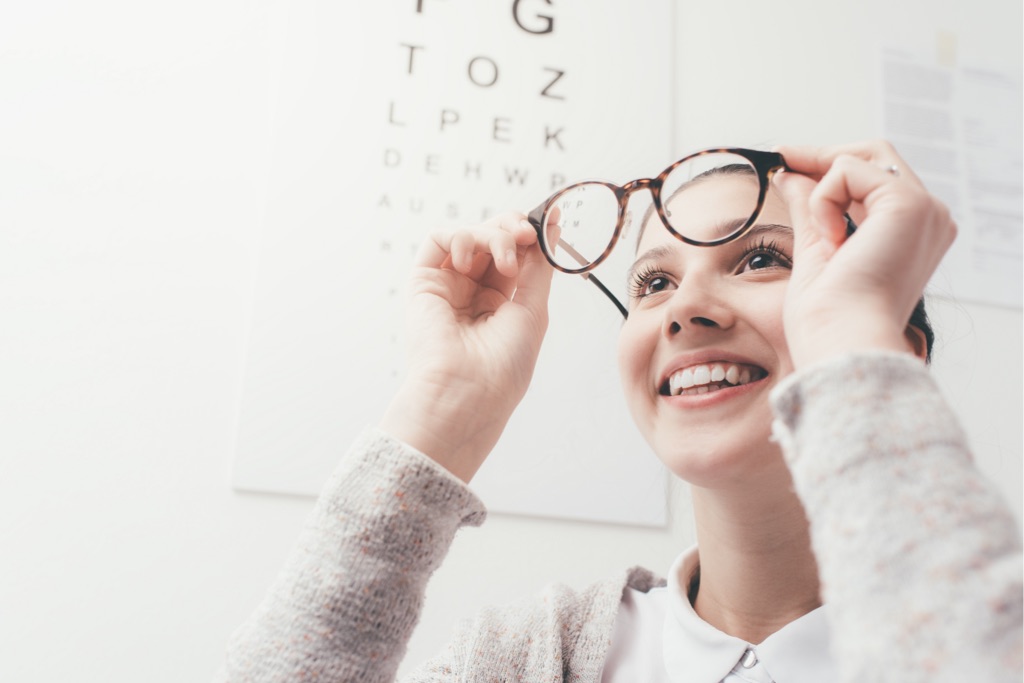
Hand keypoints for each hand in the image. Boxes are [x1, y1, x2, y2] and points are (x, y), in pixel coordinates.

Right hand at [379, 212, 553, 481]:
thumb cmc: (503, 365)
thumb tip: (552, 224)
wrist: (466, 392)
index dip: (530, 236)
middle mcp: (473, 293)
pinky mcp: (423, 282)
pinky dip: (458, 238)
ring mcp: (448, 286)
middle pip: (492, 239)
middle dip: (512, 228)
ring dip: (491, 236)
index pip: (516, 255)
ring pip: (469, 236)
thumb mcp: (533, 308)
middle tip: (526, 235)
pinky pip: (438, 240)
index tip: (547, 222)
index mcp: (501, 303)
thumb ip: (539, 265)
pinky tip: (468, 260)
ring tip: (505, 262)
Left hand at [772, 140, 955, 368]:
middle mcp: (929, 218)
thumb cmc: (829, 317)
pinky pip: (848, 171)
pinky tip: (832, 242)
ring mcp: (924, 209)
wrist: (842, 341)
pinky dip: (824, 201)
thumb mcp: (816, 250)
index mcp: (913, 234)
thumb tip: (790, 174)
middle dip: (823, 156)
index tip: (786, 159)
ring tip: (823, 240)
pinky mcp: (909, 204)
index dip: (830, 166)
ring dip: (822, 192)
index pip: (875, 178)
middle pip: (875, 156)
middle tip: (781, 157)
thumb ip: (811, 209)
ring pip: (860, 159)